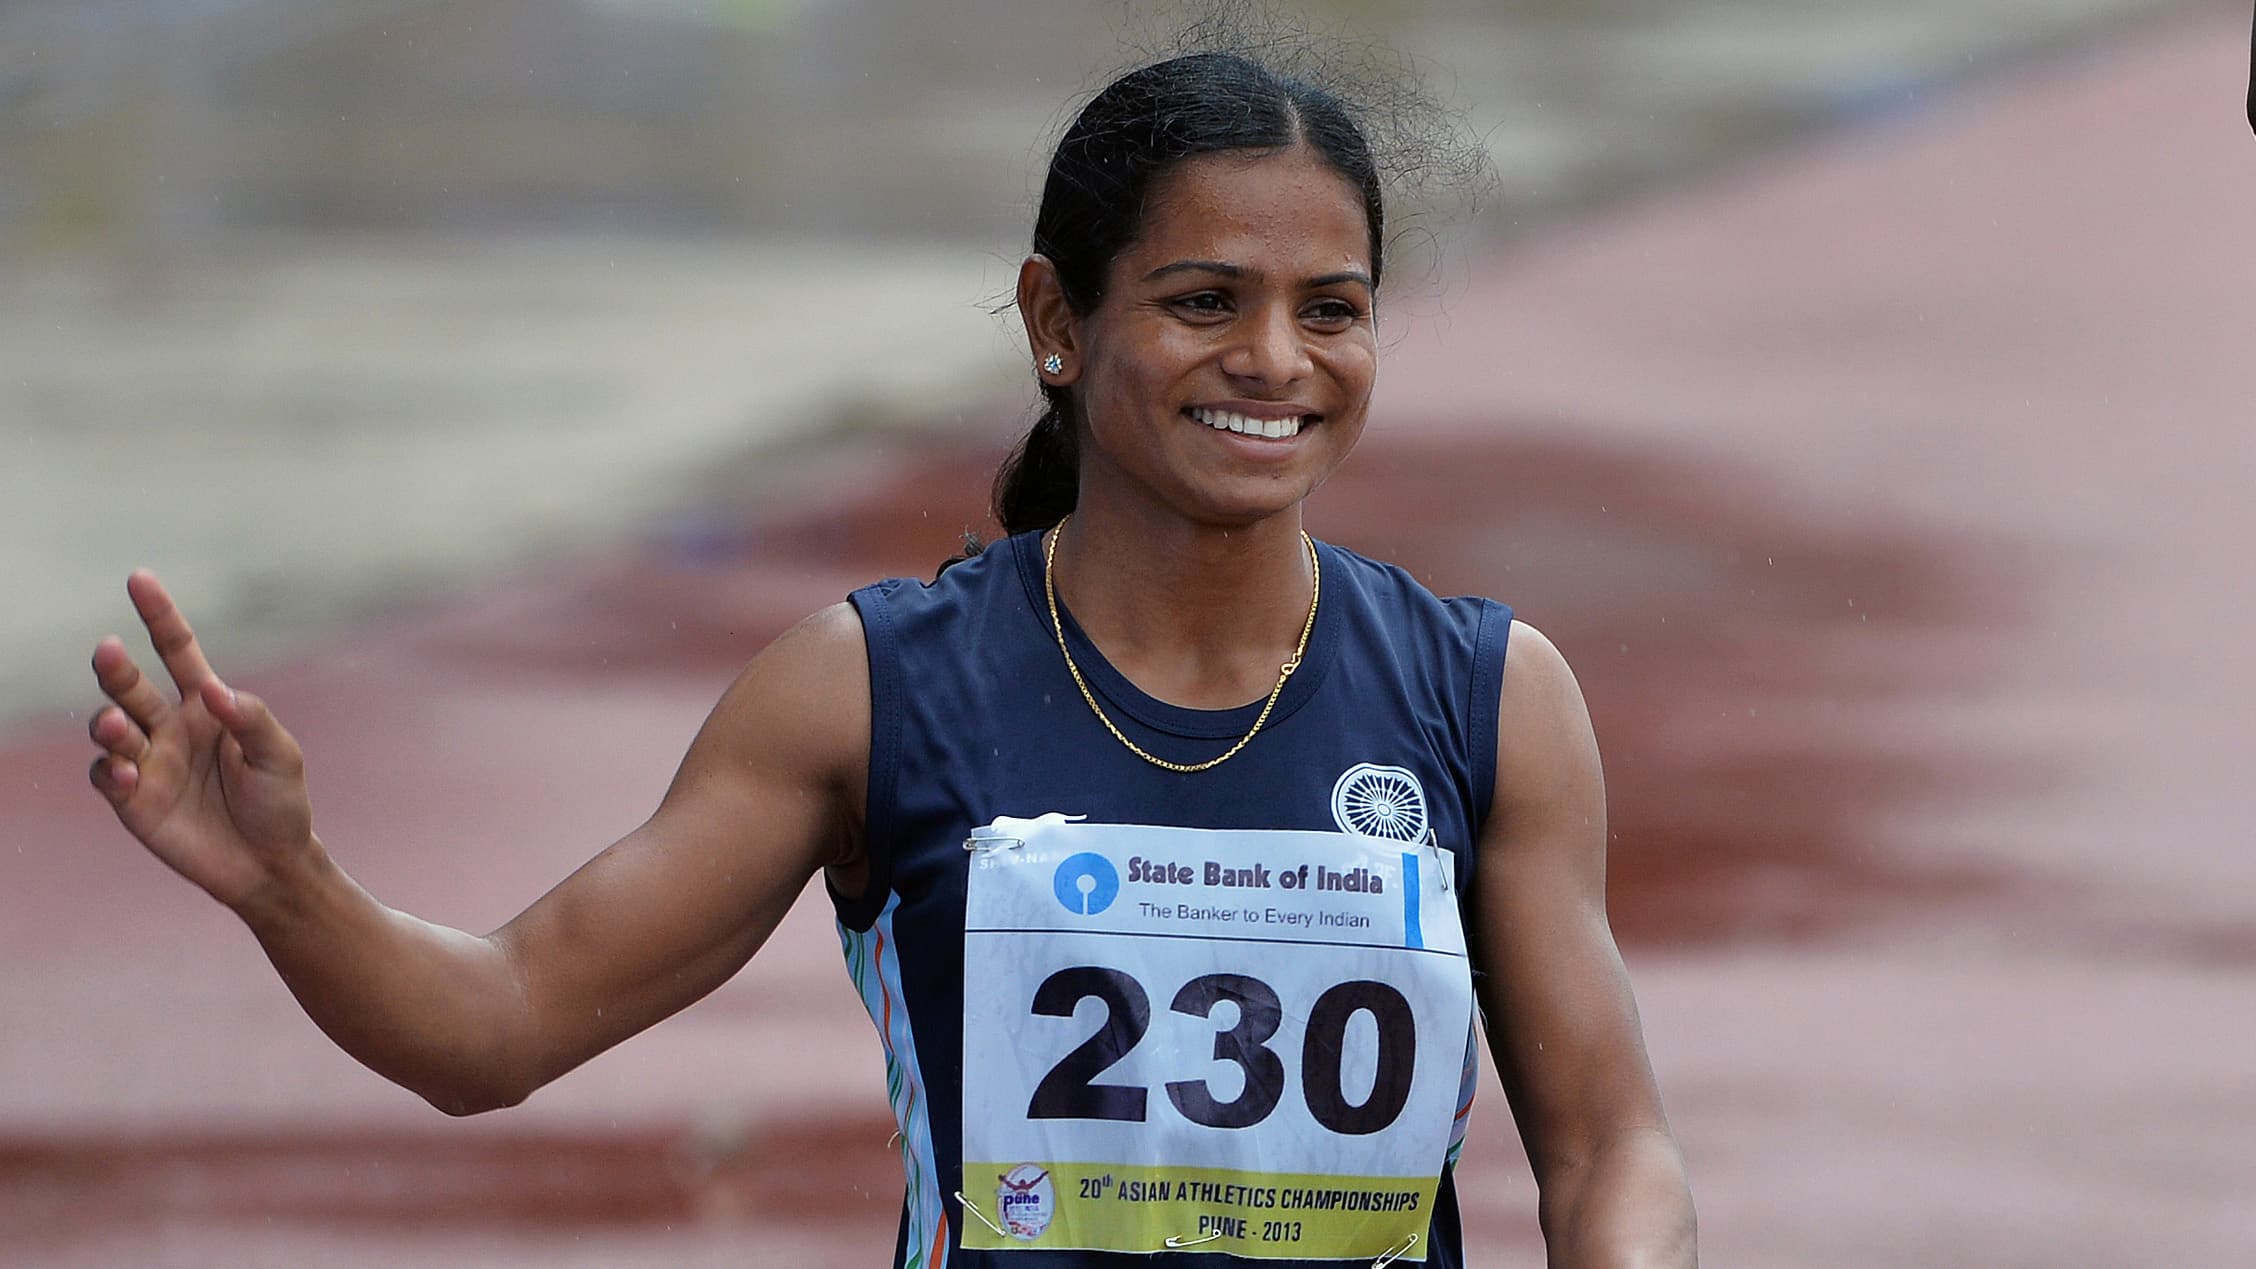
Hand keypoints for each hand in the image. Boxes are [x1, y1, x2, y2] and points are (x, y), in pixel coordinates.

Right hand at [88, 571, 316, 914]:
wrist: (269, 864)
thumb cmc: (280, 804)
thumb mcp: (279, 756)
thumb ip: (251, 719)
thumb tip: (212, 689)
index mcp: (207, 705)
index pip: (177, 649)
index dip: (159, 614)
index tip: (140, 577)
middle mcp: (170, 726)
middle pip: (132, 684)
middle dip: (116, 667)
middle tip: (109, 650)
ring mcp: (148, 760)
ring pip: (110, 726)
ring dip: (108, 722)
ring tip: (118, 726)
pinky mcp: (131, 798)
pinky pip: (106, 774)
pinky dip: (110, 769)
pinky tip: (128, 775)